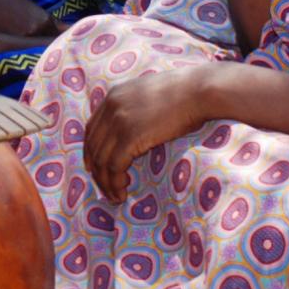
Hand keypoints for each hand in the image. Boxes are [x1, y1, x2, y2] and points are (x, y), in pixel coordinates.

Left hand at [83, 67, 220, 201]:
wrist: (198, 91)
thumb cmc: (185, 93)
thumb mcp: (150, 94)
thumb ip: (136, 106)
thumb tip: (137, 124)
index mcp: (114, 96)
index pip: (91, 129)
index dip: (90, 151)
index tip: (94, 168)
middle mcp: (111, 108)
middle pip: (92, 146)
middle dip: (96, 171)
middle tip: (105, 188)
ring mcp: (118, 121)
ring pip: (101, 160)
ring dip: (105, 182)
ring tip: (114, 197)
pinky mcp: (130, 136)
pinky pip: (114, 166)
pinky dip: (115, 183)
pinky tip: (122, 193)